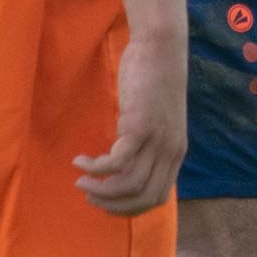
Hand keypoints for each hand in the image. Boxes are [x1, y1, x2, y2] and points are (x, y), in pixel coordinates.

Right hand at [75, 30, 185, 214]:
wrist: (161, 48)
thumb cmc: (154, 80)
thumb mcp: (158, 119)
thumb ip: (148, 142)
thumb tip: (125, 161)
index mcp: (175, 152)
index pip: (157, 197)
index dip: (130, 208)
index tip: (107, 203)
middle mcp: (170, 151)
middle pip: (144, 198)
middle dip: (113, 206)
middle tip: (90, 196)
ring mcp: (157, 140)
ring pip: (128, 185)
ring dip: (100, 190)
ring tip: (81, 181)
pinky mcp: (140, 126)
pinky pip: (116, 162)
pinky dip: (95, 167)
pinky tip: (81, 160)